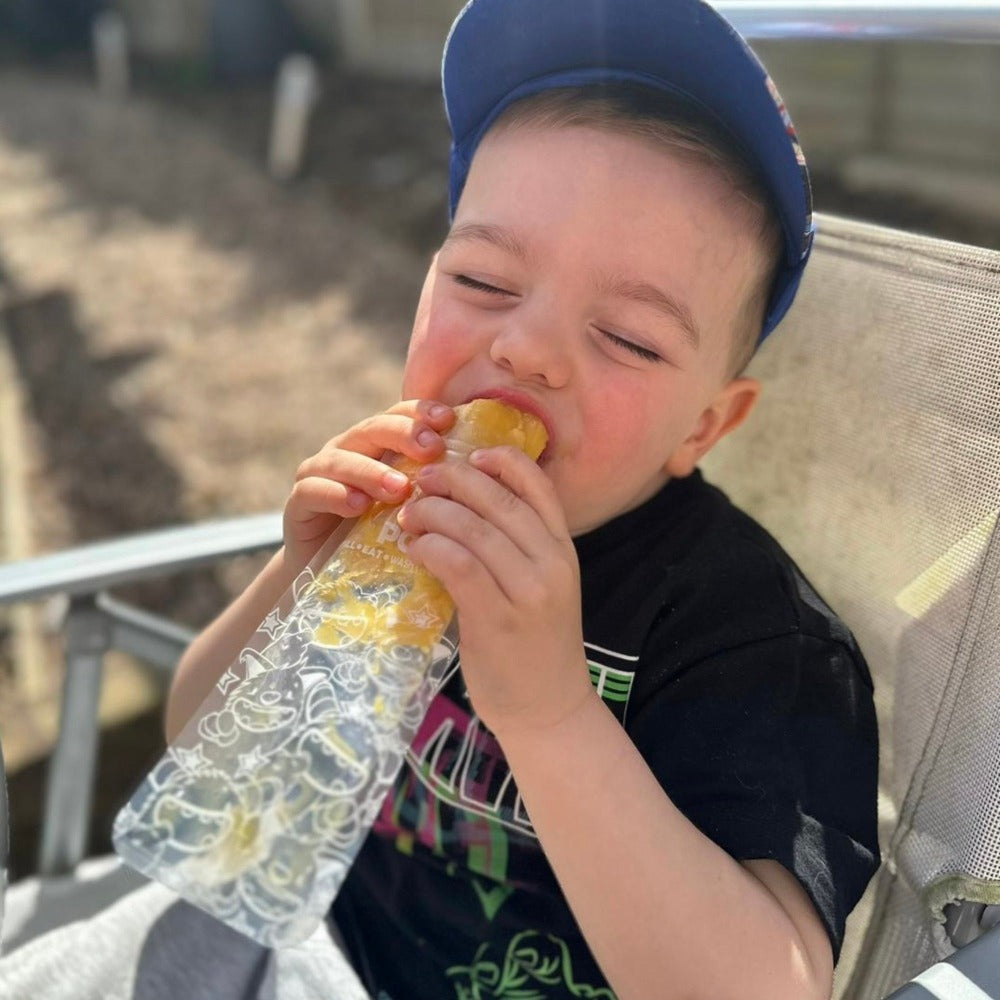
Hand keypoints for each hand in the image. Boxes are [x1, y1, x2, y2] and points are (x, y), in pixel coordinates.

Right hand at [283, 400, 454, 569]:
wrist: (334, 575)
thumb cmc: (383, 539)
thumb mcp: (413, 509)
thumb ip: (437, 488)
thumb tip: (484, 476)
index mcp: (379, 445)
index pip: (400, 415)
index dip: (421, 412)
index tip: (449, 420)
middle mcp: (349, 450)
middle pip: (373, 429)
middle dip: (403, 434)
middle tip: (431, 449)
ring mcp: (320, 473)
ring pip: (342, 459)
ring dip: (372, 471)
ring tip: (400, 488)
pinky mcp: (298, 503)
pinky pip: (313, 492)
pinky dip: (335, 495)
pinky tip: (357, 506)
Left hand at [397, 446, 594, 736]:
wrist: (548, 709)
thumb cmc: (535, 645)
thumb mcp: (542, 587)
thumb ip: (516, 548)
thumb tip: (465, 507)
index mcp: (563, 550)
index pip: (538, 486)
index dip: (503, 460)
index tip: (470, 454)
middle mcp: (551, 564)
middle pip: (498, 499)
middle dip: (454, 480)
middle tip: (422, 478)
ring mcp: (527, 592)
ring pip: (473, 528)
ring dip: (433, 512)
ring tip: (408, 514)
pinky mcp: (497, 619)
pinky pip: (458, 564)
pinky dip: (430, 546)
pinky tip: (414, 547)